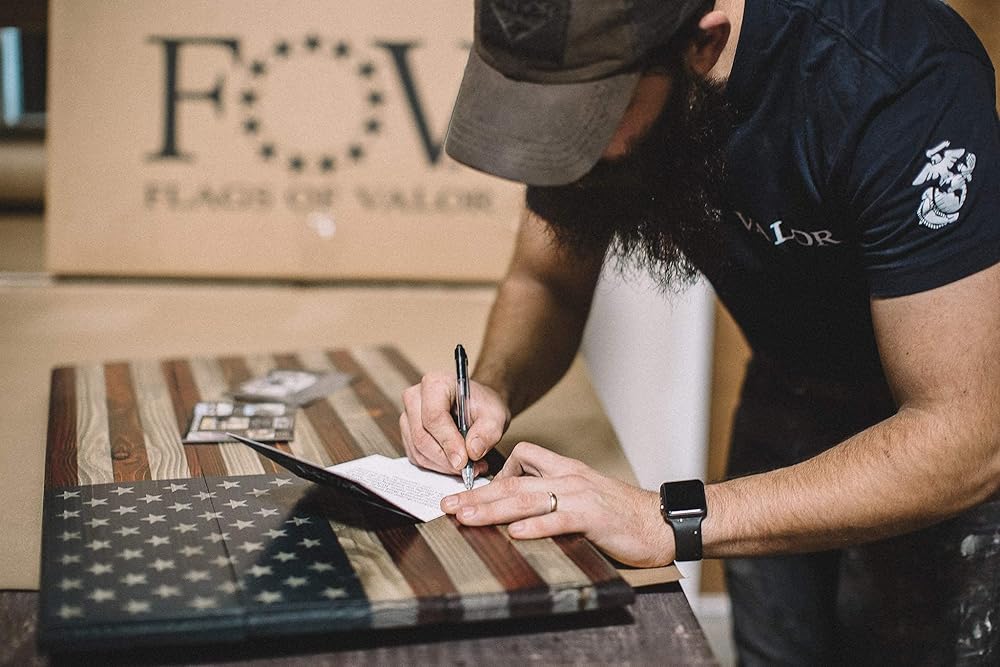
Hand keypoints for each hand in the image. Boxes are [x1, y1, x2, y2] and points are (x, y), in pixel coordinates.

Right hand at [399, 371, 509, 474]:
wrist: (478, 406)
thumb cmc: (484, 405)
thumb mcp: (495, 416)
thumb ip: (487, 433)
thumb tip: (472, 452)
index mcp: (435, 383)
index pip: (434, 417)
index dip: (448, 442)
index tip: (464, 461)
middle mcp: (415, 397)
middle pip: (422, 436)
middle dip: (446, 459)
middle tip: (470, 469)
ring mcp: (408, 416)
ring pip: (418, 451)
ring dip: (443, 466)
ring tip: (469, 467)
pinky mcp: (407, 434)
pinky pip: (417, 457)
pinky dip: (437, 466)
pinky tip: (456, 463)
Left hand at [441, 442, 674, 566]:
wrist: (663, 523)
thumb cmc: (624, 516)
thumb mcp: (586, 498)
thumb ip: (556, 499)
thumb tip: (523, 514)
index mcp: (566, 471)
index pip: (523, 456)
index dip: (495, 473)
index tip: (473, 492)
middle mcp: (569, 478)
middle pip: (513, 481)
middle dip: (477, 494)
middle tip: (449, 507)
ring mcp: (580, 496)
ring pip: (526, 498)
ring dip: (492, 508)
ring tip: (466, 517)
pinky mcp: (592, 518)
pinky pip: (558, 519)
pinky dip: (535, 526)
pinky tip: (515, 534)